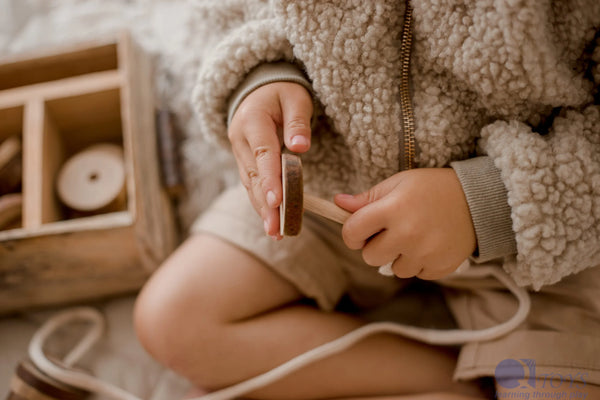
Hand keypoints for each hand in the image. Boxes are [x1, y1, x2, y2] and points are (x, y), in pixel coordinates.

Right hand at [229, 82, 312, 238]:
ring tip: (276, 232)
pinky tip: (271, 222)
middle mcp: (240, 139)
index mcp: (252, 120)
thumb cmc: (282, 93)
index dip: (269, 179)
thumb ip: (298, 121)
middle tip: (276, 228)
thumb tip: (300, 147)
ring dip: (262, 209)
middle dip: (265, 204)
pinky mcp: (244, 162)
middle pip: (253, 175)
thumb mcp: (295, 97)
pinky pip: (251, 185)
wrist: (258, 91)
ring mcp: (239, 152)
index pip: (262, 153)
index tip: (276, 201)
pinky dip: (261, 203)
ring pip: (250, 184)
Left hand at [334, 168, 475, 279]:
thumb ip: (367, 198)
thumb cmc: (432, 188)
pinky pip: (416, 274)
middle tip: (390, 232)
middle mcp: (407, 234)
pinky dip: (419, 263)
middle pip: (369, 257)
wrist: (478, 200)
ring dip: (398, 256)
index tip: (360, 230)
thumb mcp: (398, 183)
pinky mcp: (440, 266)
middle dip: (374, 246)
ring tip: (414, 237)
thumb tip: (338, 203)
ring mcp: (425, 253)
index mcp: (392, 209)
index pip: (352, 232)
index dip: (351, 232)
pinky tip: (429, 244)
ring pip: (393, 269)